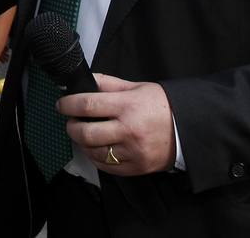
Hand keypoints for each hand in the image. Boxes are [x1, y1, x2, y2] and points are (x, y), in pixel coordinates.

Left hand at [60, 74, 176, 176]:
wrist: (188, 129)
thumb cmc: (162, 105)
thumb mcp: (136, 87)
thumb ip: (109, 83)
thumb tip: (85, 81)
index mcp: (127, 106)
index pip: (87, 105)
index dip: (68, 104)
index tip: (62, 105)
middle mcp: (128, 130)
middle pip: (86, 132)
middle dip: (71, 127)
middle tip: (71, 122)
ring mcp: (132, 151)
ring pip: (94, 152)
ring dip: (82, 143)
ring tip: (83, 135)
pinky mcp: (136, 167)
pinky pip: (107, 167)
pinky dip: (96, 158)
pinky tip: (96, 149)